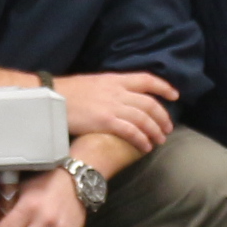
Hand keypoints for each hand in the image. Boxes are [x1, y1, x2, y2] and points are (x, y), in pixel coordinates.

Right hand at [55, 71, 174, 153]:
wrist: (52, 98)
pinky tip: (145, 147)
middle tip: (167, 128)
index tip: (174, 95)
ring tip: (159, 140)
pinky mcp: (106, 121)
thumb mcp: (94, 83)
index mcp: (115, 79)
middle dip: (162, 116)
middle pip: (149, 103)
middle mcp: (117, 91)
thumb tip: (122, 98)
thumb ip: (110, 89)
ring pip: (144, 119)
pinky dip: (142, 140)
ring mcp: (113, 106)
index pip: (146, 79)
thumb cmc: (69, 92)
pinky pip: (131, 131)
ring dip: (155, 131)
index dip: (163, 87)